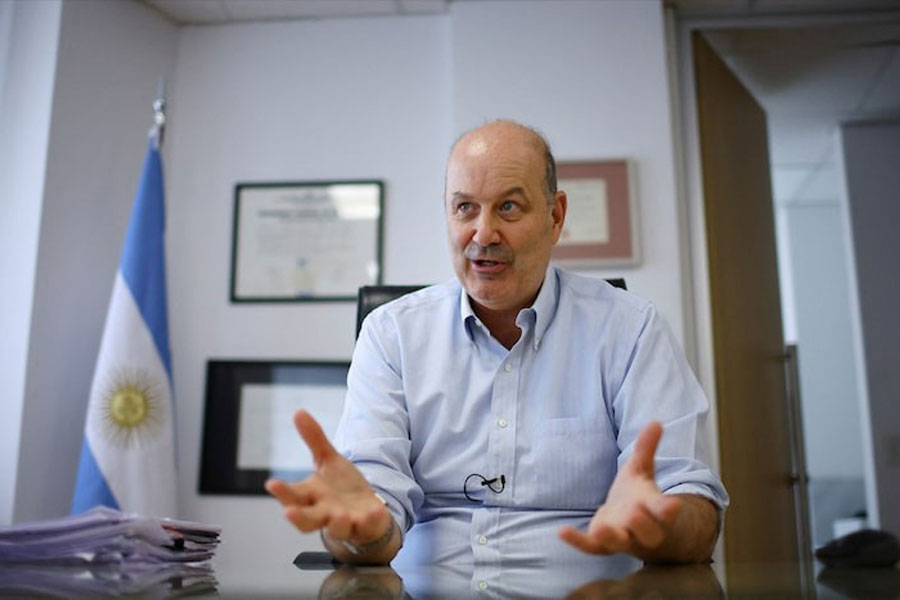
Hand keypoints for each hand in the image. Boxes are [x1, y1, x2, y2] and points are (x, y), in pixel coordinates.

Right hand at [265, 410, 393, 557]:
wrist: (365, 510)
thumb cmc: (341, 488)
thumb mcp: (328, 460)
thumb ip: (314, 439)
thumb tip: (299, 412)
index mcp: (312, 496)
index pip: (292, 496)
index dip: (282, 492)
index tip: (271, 484)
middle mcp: (324, 512)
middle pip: (307, 520)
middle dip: (298, 517)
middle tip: (289, 512)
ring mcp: (346, 522)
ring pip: (337, 528)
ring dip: (337, 522)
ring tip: (339, 514)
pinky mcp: (366, 526)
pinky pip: (368, 525)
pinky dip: (370, 520)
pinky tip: (374, 512)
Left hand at [558, 421, 682, 556]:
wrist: (637, 530)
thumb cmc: (641, 497)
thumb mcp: (642, 470)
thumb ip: (646, 448)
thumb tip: (655, 422)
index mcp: (655, 509)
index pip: (664, 511)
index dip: (667, 509)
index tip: (673, 506)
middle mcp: (642, 528)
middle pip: (647, 532)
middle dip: (642, 524)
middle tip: (634, 512)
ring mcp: (622, 538)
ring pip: (620, 542)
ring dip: (611, 537)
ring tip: (600, 529)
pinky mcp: (602, 545)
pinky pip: (591, 547)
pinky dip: (577, 541)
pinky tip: (562, 532)